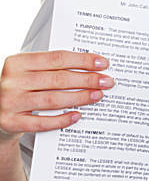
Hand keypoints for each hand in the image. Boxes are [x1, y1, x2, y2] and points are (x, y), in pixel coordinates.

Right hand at [0, 50, 114, 143]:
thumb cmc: (17, 88)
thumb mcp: (28, 72)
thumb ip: (50, 68)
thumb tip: (89, 67)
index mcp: (17, 62)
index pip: (57, 58)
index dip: (82, 60)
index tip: (101, 63)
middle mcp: (12, 81)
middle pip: (58, 79)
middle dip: (86, 80)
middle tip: (105, 81)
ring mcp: (10, 102)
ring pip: (52, 100)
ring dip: (79, 98)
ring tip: (97, 96)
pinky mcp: (10, 122)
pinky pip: (41, 122)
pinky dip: (62, 119)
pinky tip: (77, 115)